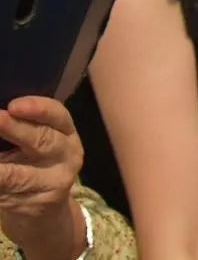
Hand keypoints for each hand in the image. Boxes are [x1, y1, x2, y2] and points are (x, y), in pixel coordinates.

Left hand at [0, 96, 85, 252]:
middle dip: (15, 129)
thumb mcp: (37, 145)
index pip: (57, 115)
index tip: (13, 105)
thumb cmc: (34, 168)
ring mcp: (54, 183)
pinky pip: (5, 195)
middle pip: (43, 140)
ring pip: (19, 175)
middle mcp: (67, 156)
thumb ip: (22, 130)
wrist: (44, 216)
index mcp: (66, 133)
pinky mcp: (36, 207)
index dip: (37, 108)